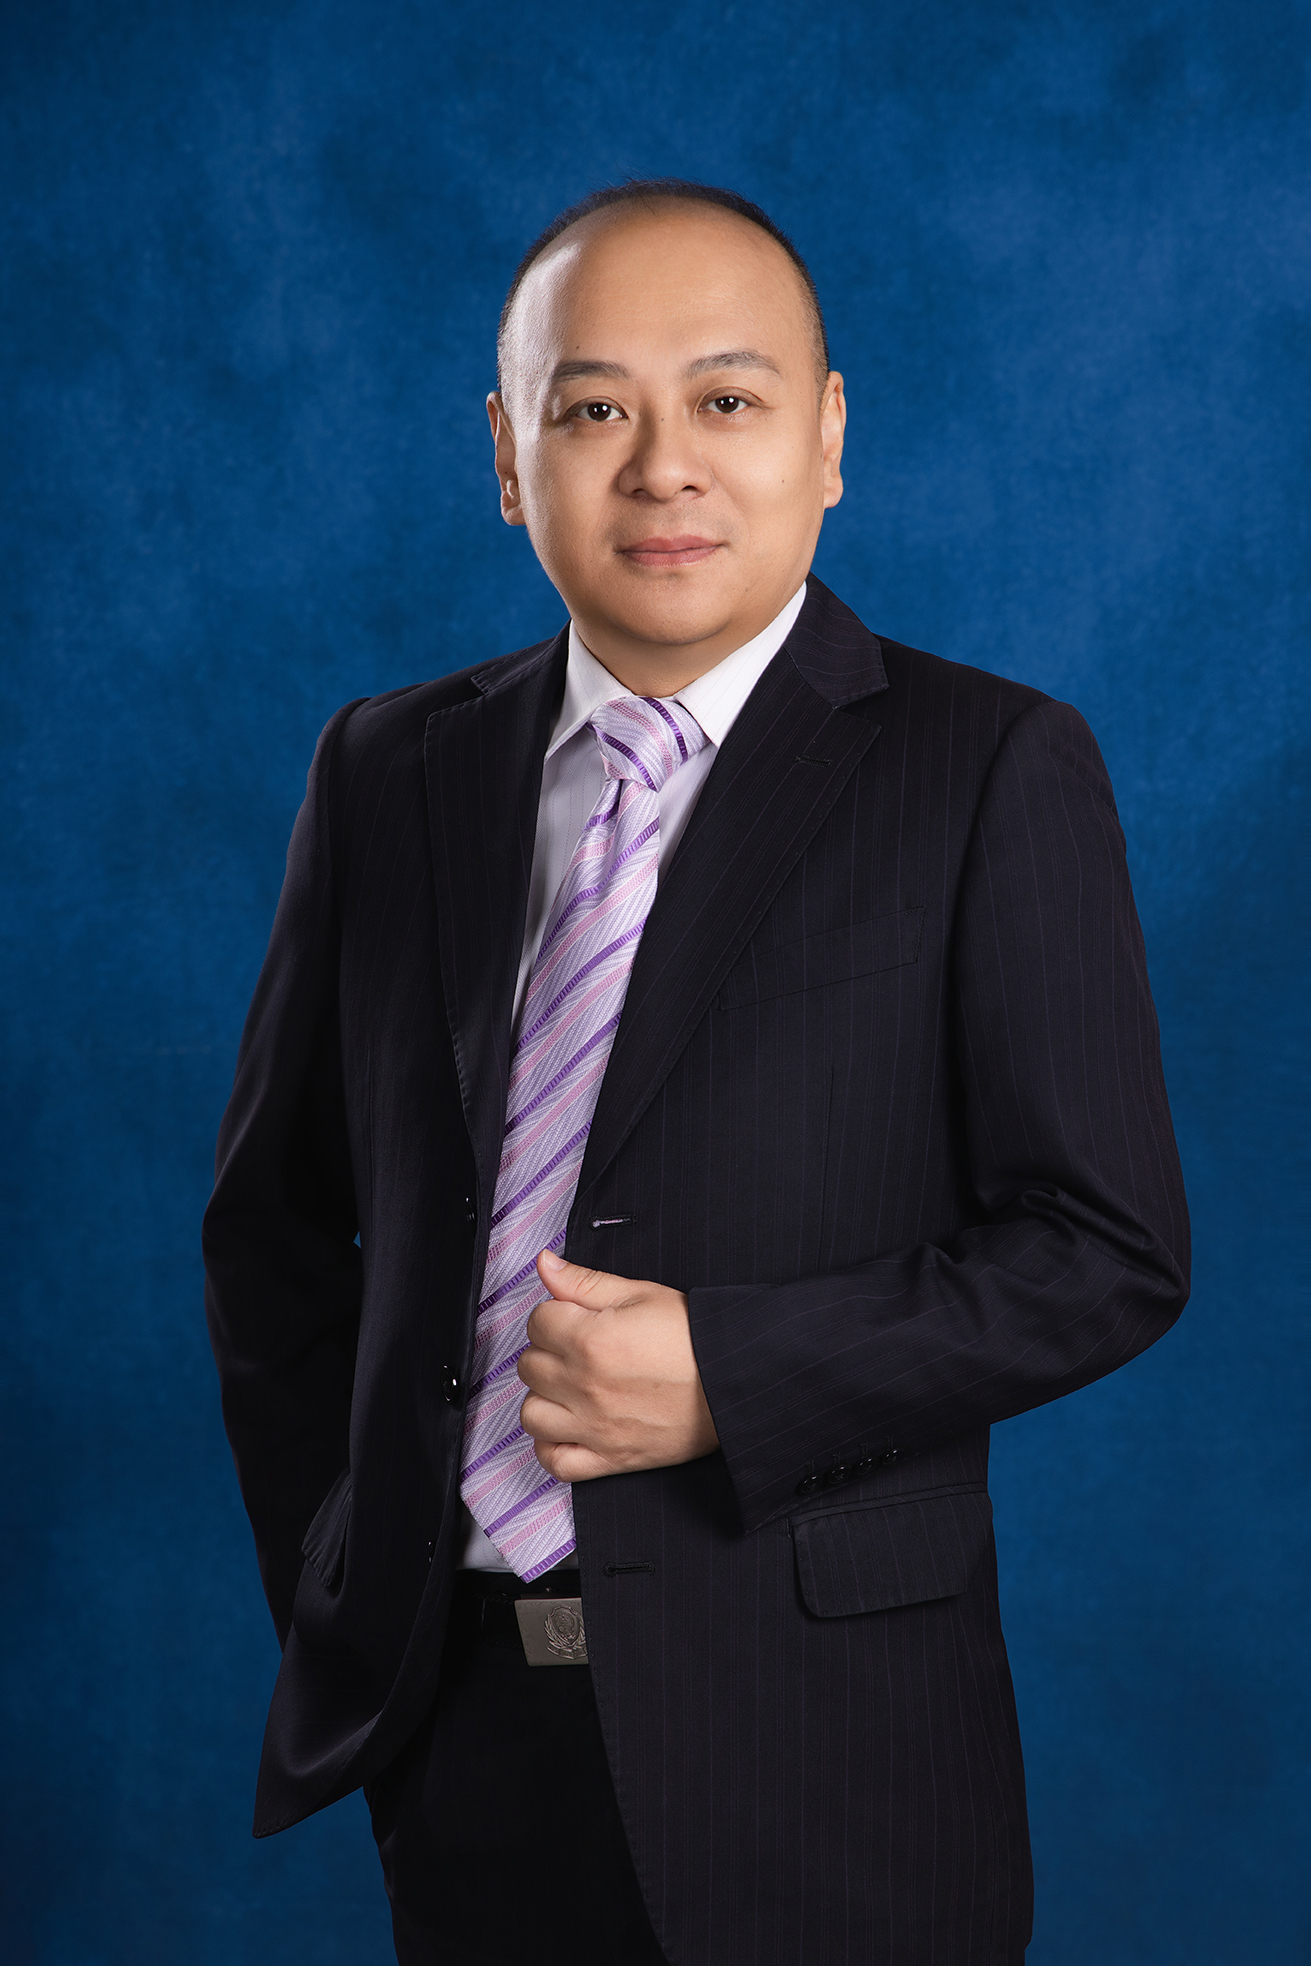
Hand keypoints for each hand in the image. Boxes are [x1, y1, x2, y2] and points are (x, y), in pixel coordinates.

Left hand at [517, 1251, 719, 1481]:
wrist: (734, 1380)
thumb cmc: (694, 1337)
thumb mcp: (641, 1294)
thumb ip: (585, 1281)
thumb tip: (545, 1264)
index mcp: (591, 1340)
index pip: (537, 1322)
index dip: (555, 1314)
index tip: (573, 1318)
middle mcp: (585, 1386)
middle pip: (529, 1365)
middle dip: (548, 1351)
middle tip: (576, 1348)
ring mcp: (595, 1427)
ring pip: (532, 1414)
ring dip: (545, 1397)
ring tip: (570, 1386)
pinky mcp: (610, 1459)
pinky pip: (555, 1463)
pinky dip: (552, 1446)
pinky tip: (567, 1426)